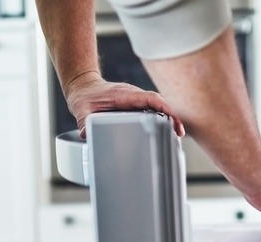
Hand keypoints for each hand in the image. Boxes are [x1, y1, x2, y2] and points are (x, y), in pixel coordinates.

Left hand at [64, 71, 184, 137]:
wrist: (83, 87)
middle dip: (171, 116)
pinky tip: (166, 132)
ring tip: (176, 135)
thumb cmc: (85, 97)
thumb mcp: (81, 110)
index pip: (150, 98)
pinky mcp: (136, 105)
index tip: (172, 119)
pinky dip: (161, 119)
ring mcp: (136, 100)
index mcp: (124, 95)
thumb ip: (84, 123)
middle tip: (179, 133)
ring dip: (169, 118)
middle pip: (159, 103)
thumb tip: (87, 135)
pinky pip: (153, 109)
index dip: (163, 108)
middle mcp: (134, 96)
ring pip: (158, 106)